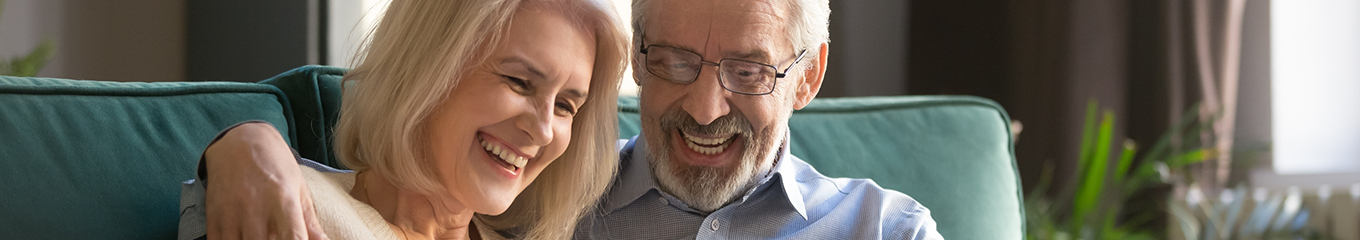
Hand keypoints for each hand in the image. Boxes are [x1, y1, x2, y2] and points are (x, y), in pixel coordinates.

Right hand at [203, 122, 328, 239]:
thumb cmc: (276, 166)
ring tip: (261, 235)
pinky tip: (242, 236)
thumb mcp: (299, 190)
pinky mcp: (213, 216)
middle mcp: (256, 208)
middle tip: (276, 236)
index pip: (295, 239)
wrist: (240, 140)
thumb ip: (311, 223)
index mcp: (283, 201)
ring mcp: (231, 212)